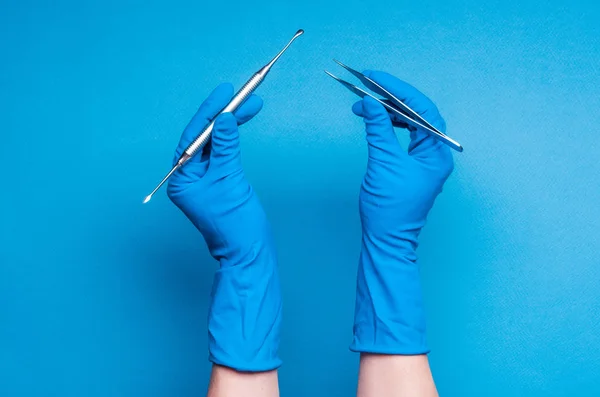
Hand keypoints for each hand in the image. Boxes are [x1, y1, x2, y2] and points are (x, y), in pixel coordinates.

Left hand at [167, 83, 281, 371]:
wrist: (247, 251)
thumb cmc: (234, 223)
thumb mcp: (229, 180)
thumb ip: (226, 147)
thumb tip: (225, 118)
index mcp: (182, 177)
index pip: (194, 136)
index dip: (211, 111)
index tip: (226, 91)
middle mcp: (188, 176)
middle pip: (205, 136)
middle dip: (224, 115)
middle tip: (243, 93)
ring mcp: (204, 179)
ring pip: (216, 142)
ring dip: (232, 124)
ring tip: (252, 104)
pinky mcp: (219, 182)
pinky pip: (224, 153)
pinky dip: (234, 138)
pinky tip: (243, 124)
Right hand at [350, 71, 453, 354]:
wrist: (387, 239)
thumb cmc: (390, 209)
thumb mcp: (383, 164)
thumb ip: (378, 130)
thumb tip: (371, 103)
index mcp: (436, 153)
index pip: (422, 109)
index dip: (398, 90)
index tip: (375, 78)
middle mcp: (435, 154)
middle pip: (418, 114)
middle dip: (392, 98)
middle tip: (368, 84)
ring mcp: (424, 161)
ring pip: (410, 124)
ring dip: (389, 111)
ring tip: (365, 103)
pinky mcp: (412, 167)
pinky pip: (403, 136)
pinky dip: (388, 126)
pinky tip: (374, 120)